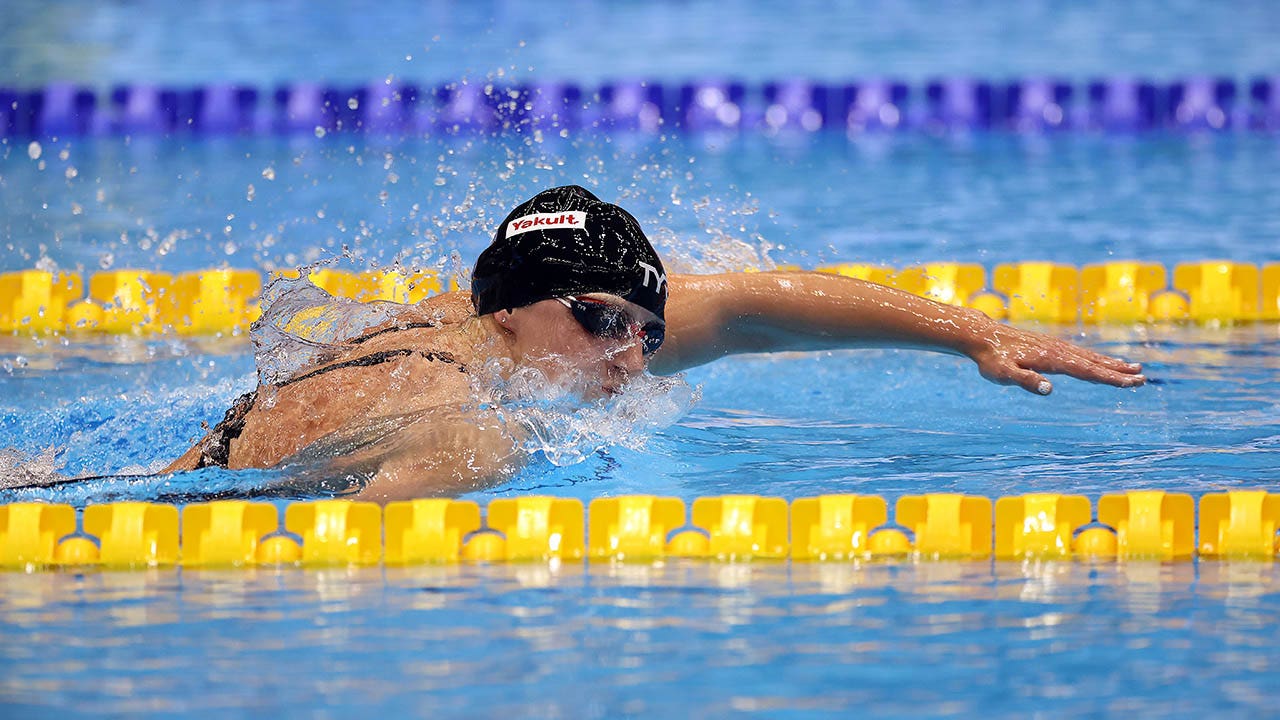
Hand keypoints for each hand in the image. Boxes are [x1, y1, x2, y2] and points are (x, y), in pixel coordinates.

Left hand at [967, 322, 1145, 394]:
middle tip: (1143, 378)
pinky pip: (1079, 353)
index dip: (1111, 378)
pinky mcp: (1049, 346)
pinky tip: (1102, 361)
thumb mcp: (1003, 374)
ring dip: (1111, 363)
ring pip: (1089, 356)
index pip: (1088, 371)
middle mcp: (1058, 350)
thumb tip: (1048, 389)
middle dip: (1119, 371)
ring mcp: (1055, 347)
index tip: (1132, 382)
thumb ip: (1025, 381)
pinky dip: (1096, 358)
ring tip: (1133, 368)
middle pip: (1094, 362)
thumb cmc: (990, 358)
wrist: (981, 335)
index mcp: (1052, 359)